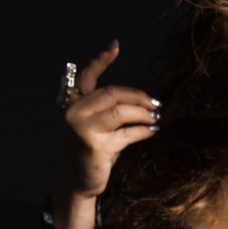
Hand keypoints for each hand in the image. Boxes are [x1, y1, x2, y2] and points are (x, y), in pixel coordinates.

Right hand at [55, 41, 159, 201]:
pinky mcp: (96, 146)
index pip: (86, 75)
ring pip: (121, 111)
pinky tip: (152, 131)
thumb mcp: (91, 126)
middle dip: (138, 96)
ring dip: (143, 113)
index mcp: (71, 103)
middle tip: (156, 103)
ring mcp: (83, 128)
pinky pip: (127, 133)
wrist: (74, 183)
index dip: (101, 60)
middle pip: (112, 93)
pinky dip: (144, 131)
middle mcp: (74, 112)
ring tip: (156, 117)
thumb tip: (144, 100)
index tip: (116, 45)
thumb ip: (106, 110)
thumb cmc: (88, 153)